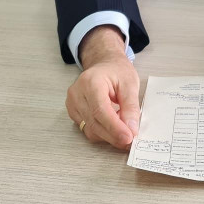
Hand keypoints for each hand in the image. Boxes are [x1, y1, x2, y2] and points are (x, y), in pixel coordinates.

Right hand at [65, 26, 140, 148]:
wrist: (104, 63)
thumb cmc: (117, 70)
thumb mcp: (130, 83)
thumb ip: (131, 107)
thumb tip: (132, 129)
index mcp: (91, 82)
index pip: (100, 111)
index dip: (114, 128)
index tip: (128, 138)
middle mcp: (77, 94)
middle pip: (94, 123)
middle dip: (113, 135)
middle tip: (130, 140)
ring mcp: (72, 103)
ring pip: (90, 130)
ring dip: (108, 135)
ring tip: (124, 130)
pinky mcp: (73, 112)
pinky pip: (87, 128)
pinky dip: (102, 131)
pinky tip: (113, 126)